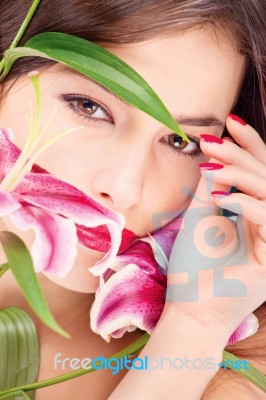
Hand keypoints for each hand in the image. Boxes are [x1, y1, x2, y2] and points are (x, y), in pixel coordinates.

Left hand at [165, 115, 265, 342]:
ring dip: (241, 175)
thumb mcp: (200, 216)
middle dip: (242, 155)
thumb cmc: (193, 267)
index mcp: (257, 215)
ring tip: (210, 167)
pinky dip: (244, 203)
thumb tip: (212, 154)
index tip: (230, 122)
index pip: (260, 173)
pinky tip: (217, 197)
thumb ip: (210, 186)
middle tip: (213, 142)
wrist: (189, 309)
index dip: (251, 146)